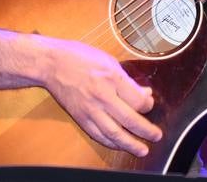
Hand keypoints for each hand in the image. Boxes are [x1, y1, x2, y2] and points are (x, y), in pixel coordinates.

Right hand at [38, 38, 161, 157]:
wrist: (50, 64)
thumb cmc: (78, 57)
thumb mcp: (108, 60)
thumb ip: (127, 80)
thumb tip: (143, 93)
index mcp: (110, 78)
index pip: (136, 100)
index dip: (147, 105)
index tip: (149, 103)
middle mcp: (101, 96)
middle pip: (129, 119)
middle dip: (146, 130)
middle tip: (156, 136)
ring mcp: (90, 109)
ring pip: (114, 133)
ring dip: (130, 144)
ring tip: (142, 149)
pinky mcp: (80, 117)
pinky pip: (97, 134)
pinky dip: (110, 142)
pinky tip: (118, 145)